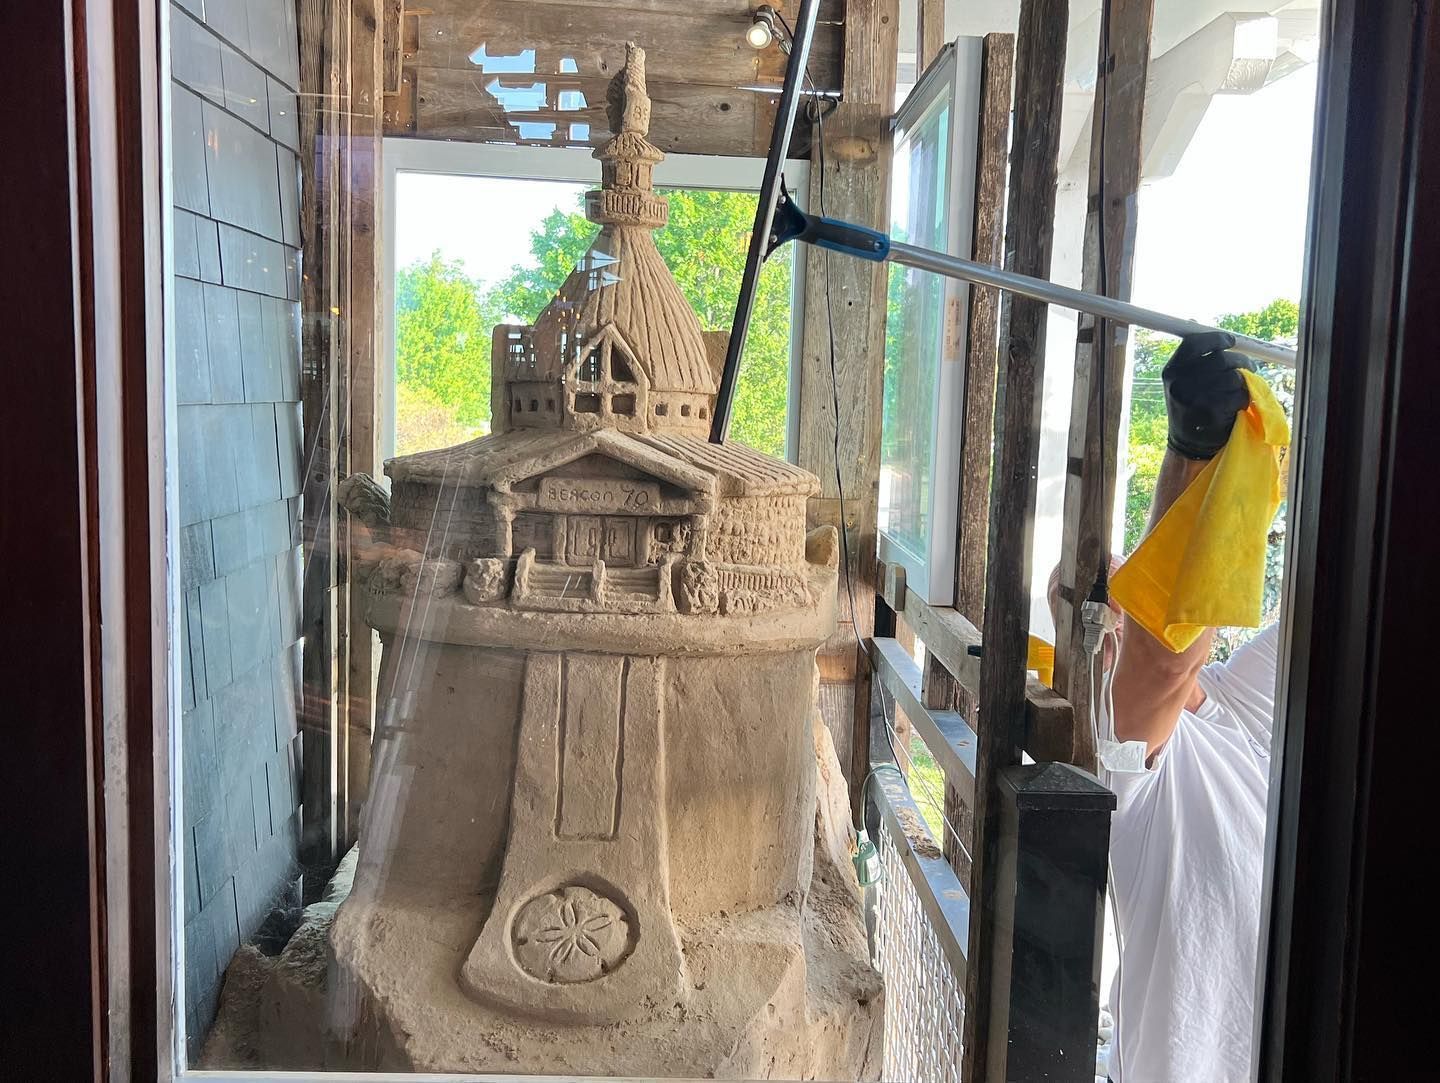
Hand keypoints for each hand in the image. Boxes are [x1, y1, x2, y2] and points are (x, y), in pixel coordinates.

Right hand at [1162, 331, 1254, 459]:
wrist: (1188, 443)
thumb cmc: (1191, 405)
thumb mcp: (1183, 380)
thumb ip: (1192, 356)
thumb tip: (1193, 321)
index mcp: (1171, 371)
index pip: (1195, 344)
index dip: (1217, 339)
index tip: (1230, 341)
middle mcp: (1178, 384)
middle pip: (1219, 359)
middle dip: (1240, 361)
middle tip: (1249, 366)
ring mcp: (1193, 400)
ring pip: (1232, 378)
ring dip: (1243, 382)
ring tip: (1242, 387)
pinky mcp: (1209, 414)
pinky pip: (1238, 396)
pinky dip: (1243, 399)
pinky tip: (1236, 404)